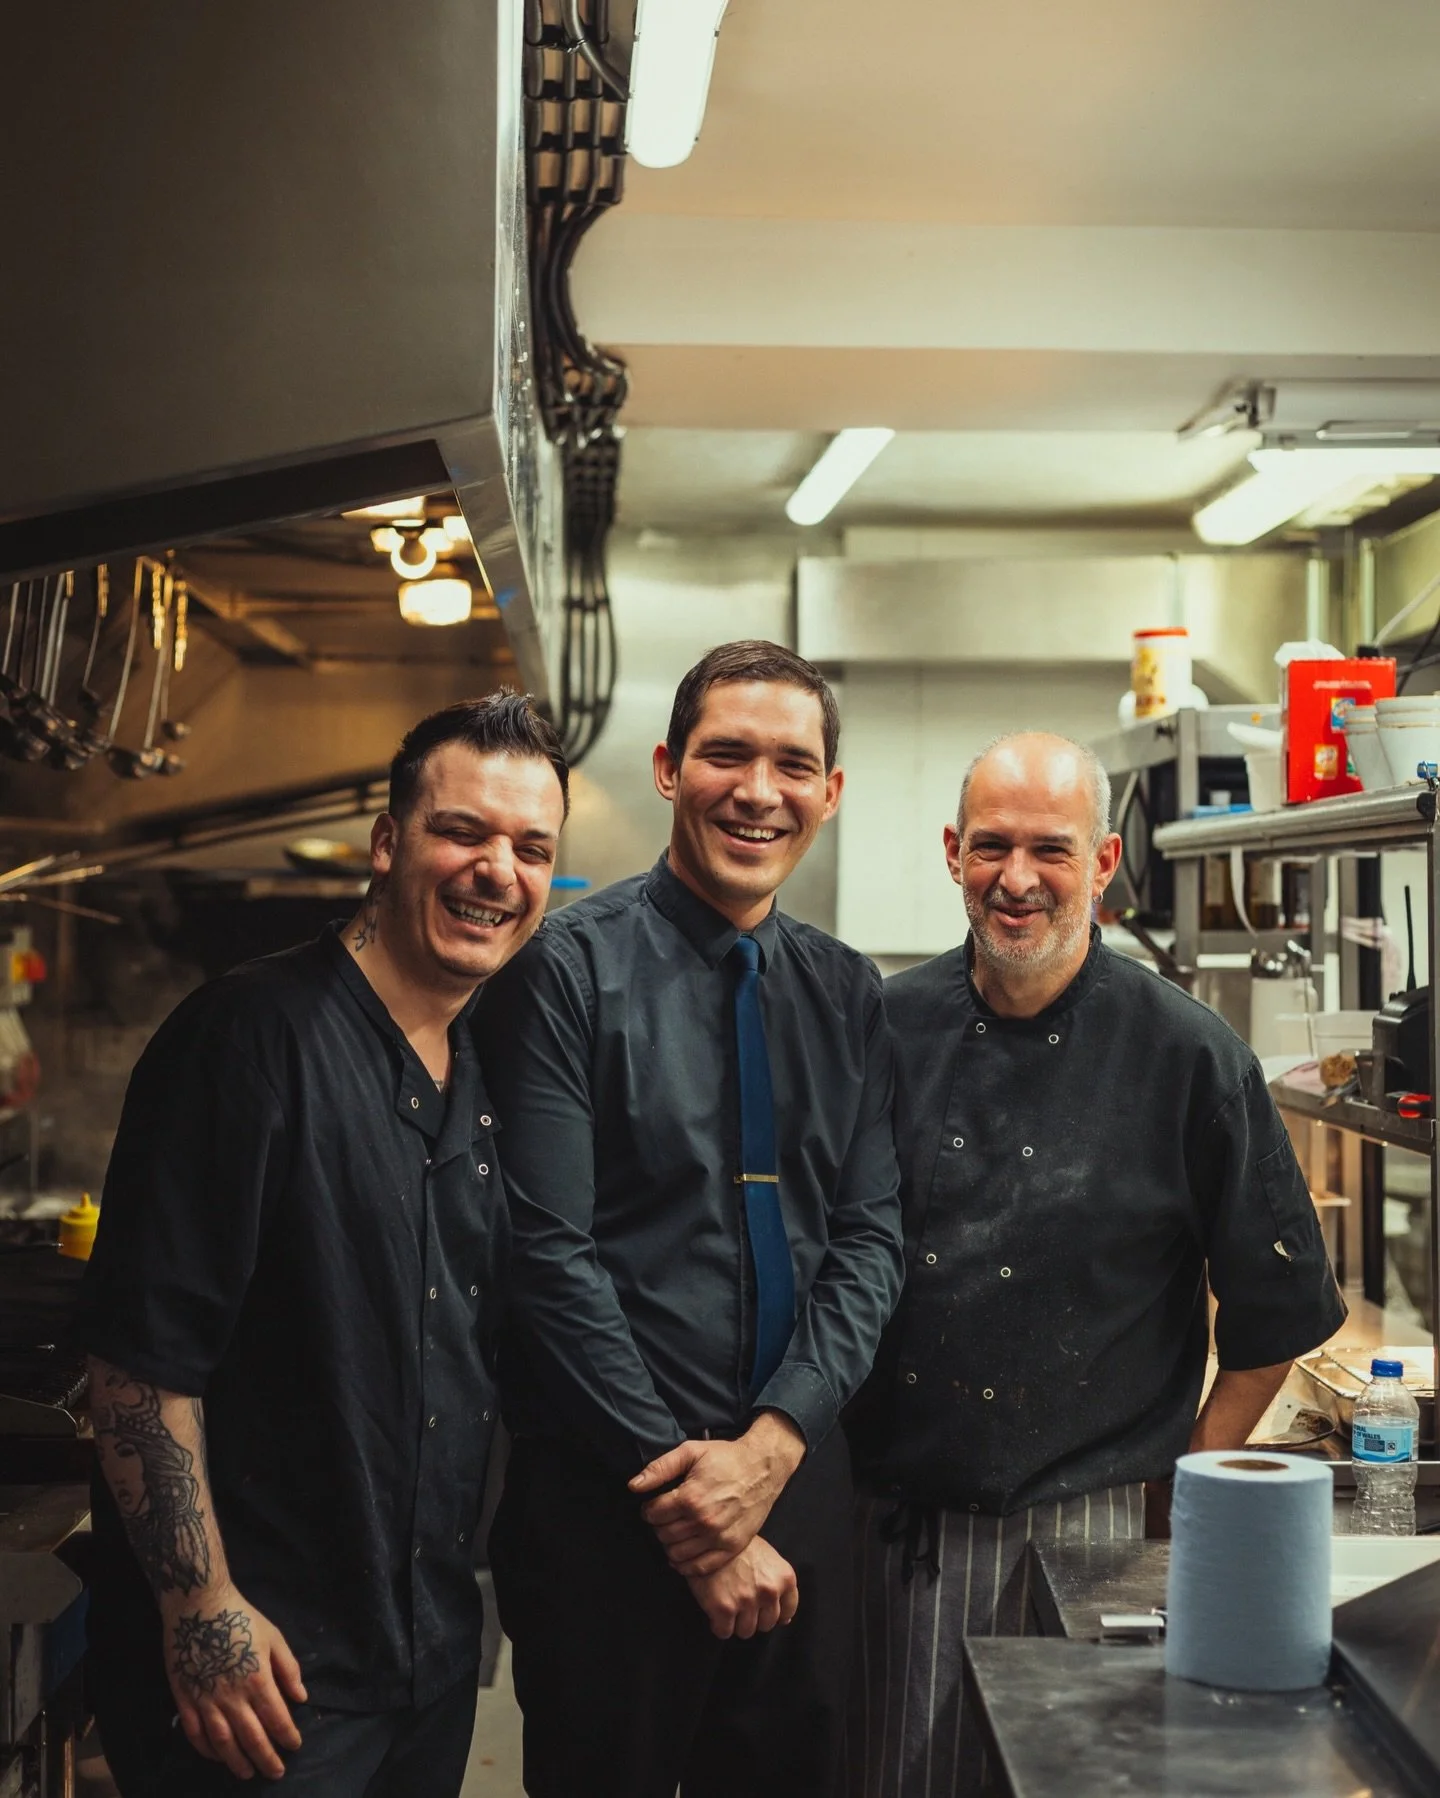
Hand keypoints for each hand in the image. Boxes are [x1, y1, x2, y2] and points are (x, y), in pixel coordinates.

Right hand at [163, 1586, 306, 1780]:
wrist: (199, 1606)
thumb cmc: (241, 1618)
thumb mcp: (274, 1636)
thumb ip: (289, 1669)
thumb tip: (301, 1698)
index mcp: (258, 1680)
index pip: (277, 1718)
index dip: (287, 1736)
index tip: (295, 1746)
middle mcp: (233, 1697)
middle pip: (252, 1737)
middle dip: (267, 1758)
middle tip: (276, 1772)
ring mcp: (206, 1701)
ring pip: (223, 1743)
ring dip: (237, 1762)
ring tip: (248, 1774)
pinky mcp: (185, 1700)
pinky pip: (195, 1734)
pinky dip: (207, 1750)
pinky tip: (217, 1756)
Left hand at [630, 1413, 805, 1573]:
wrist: (762, 1467)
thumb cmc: (725, 1457)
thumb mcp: (691, 1452)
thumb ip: (660, 1468)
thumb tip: (633, 1486)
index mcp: (690, 1497)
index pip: (654, 1514)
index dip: (649, 1510)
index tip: (653, 1506)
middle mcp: (703, 1521)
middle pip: (664, 1535)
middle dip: (658, 1527)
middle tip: (664, 1519)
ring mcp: (719, 1538)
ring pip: (678, 1554)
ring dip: (670, 1545)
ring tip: (675, 1533)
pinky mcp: (732, 1547)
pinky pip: (701, 1568)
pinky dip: (687, 1566)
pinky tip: (684, 1555)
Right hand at [687, 1536, 799, 1639]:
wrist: (709, 1535)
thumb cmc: (739, 1547)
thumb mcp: (767, 1558)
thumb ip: (779, 1586)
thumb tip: (785, 1621)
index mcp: (784, 1578)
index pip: (788, 1611)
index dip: (773, 1611)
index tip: (762, 1606)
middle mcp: (769, 1591)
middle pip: (766, 1625)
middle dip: (754, 1616)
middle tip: (740, 1599)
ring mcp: (747, 1600)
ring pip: (746, 1631)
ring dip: (736, 1622)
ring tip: (727, 1601)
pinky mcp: (724, 1608)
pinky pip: (724, 1632)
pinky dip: (718, 1624)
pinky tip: (715, 1607)